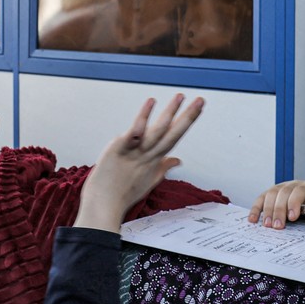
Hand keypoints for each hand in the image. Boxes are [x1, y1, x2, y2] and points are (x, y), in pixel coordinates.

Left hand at [72, 95, 204, 232]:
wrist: (104, 205)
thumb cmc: (123, 193)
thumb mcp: (148, 180)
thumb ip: (163, 167)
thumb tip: (177, 160)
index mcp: (155, 161)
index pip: (175, 137)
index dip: (187, 122)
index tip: (198, 107)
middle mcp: (148, 155)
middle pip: (172, 134)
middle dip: (187, 117)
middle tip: (200, 101)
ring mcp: (135, 152)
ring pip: (156, 131)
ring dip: (169, 113)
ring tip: (180, 97)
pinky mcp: (119, 148)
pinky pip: (133, 132)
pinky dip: (142, 119)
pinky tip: (150, 104)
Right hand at [247, 179, 304, 228]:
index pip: (300, 191)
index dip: (295, 203)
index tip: (292, 217)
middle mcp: (294, 185)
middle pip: (283, 193)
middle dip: (279, 210)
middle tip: (277, 226)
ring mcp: (281, 187)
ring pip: (271, 194)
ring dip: (267, 210)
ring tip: (267, 225)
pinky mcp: (271, 193)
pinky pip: (261, 198)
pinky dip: (256, 209)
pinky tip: (253, 219)